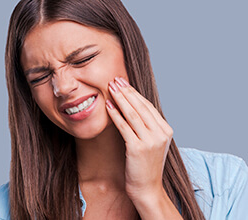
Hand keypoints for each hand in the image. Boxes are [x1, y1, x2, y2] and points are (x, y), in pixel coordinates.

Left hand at [106, 77, 173, 201]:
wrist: (147, 188)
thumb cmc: (146, 165)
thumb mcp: (152, 143)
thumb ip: (147, 126)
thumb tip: (133, 107)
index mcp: (166, 130)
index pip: (148, 106)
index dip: (134, 93)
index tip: (124, 83)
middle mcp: (161, 133)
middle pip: (140, 107)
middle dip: (126, 91)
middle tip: (114, 80)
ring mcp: (150, 141)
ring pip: (132, 114)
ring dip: (120, 99)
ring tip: (110, 88)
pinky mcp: (138, 148)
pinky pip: (124, 127)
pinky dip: (115, 114)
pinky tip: (108, 106)